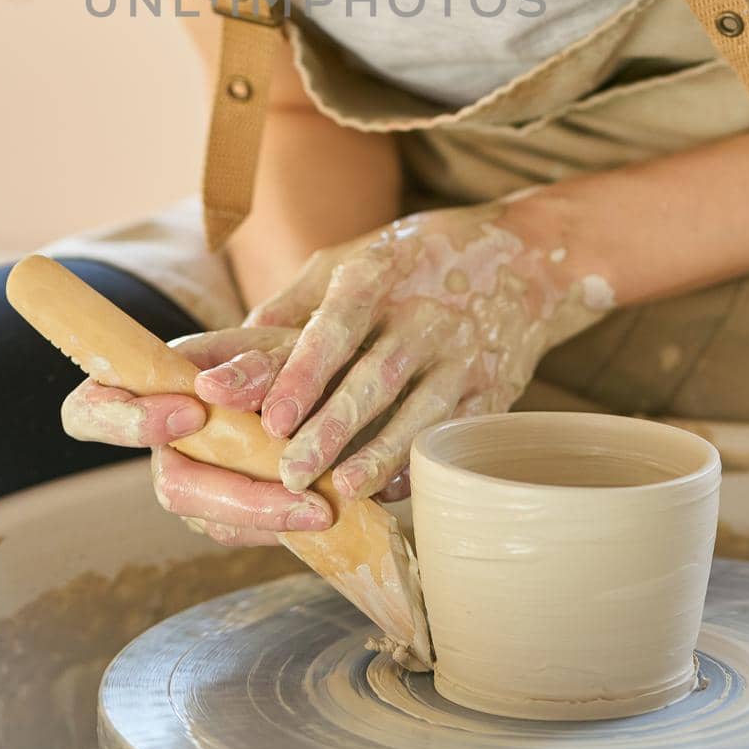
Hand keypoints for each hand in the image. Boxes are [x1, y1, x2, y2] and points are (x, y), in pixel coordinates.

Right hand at [60, 326, 335, 546]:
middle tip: (296, 489)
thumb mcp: (278, 345)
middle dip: (235, 493)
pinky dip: (281, 524)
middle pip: (171, 486)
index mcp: (151, 384)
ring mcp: (191, 481)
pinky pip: (241, 531)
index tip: (191, 412)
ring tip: (324, 507)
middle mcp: (162, 441)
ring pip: (211, 519)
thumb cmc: (287, 353)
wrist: (326, 384)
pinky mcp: (223, 513)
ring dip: (269, 515)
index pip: (90, 412)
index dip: (127, 423)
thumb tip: (210, 388)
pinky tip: (324, 515)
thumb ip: (251, 364)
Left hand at [225, 190, 613, 499]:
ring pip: (418, 412)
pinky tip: (392, 491)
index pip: (336, 326)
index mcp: (379, 274)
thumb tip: (227, 351)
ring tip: (339, 490)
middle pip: (375, 377)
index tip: (270, 417)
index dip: (303, 372)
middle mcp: (424, 313)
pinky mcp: (494, 388)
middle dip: (331, 428)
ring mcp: (463, 353)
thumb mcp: (348, 262)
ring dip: (377, 455)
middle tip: (289, 473)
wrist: (521, 258)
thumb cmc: (409, 263)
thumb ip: (289, 307)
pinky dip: (422, 462)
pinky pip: (454, 432)